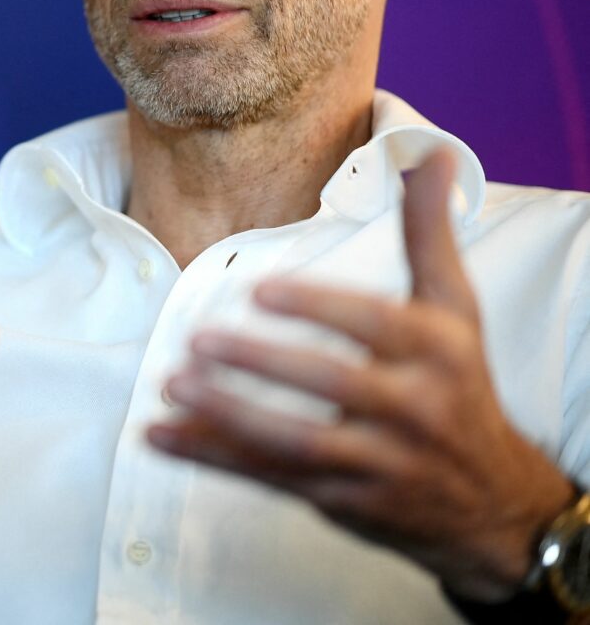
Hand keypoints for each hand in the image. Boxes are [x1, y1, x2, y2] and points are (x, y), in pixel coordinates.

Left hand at [147, 149, 575, 599]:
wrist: (493, 502)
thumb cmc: (460, 383)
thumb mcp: (455, 307)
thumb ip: (428, 232)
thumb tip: (426, 150)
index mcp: (436, 352)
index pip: (374, 326)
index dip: (317, 307)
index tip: (259, 291)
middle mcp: (414, 408)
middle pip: (331, 383)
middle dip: (261, 363)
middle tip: (195, 338)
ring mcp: (377, 462)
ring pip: (294, 438)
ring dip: (226, 414)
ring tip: (170, 386)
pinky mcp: (341, 499)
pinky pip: (268, 475)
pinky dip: (210, 457)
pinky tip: (158, 435)